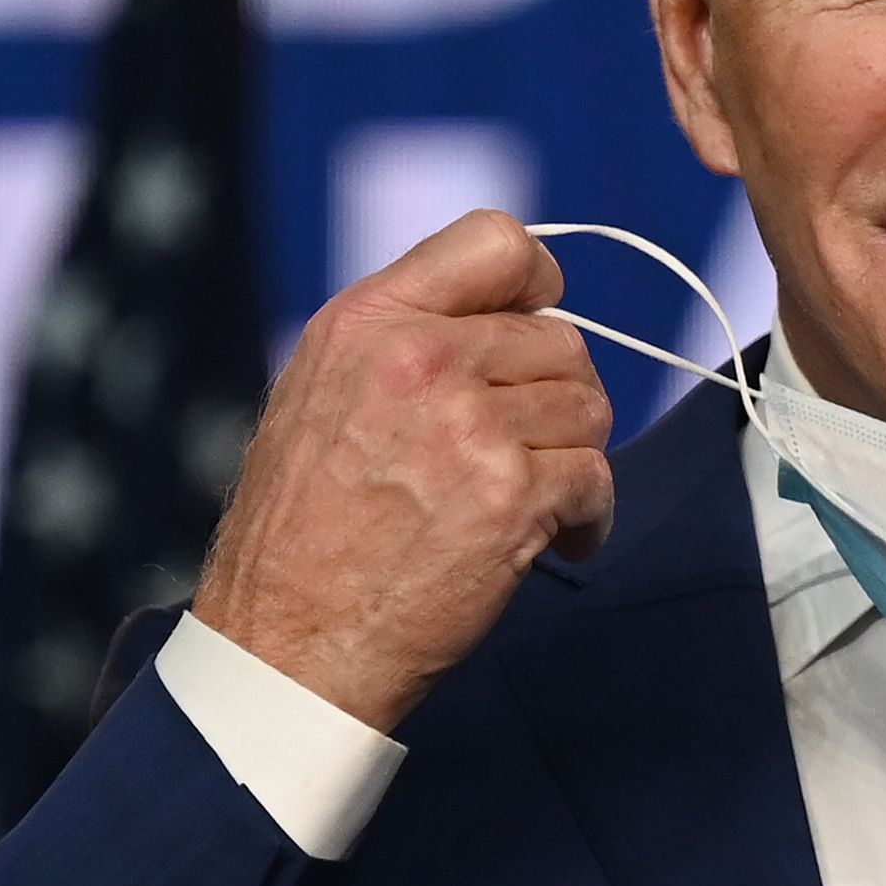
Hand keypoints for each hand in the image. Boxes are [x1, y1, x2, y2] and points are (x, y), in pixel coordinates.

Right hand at [192, 210, 614, 731]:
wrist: (288, 645)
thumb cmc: (305, 530)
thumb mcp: (322, 393)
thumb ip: (407, 337)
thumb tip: (511, 311)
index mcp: (369, 322)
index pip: (496, 240)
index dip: (536, 283)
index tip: (536, 324)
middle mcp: (419, 360)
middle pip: (561, 339)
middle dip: (557, 398)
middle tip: (526, 449)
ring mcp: (469, 426)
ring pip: (589, 407)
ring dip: (574, 457)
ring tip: (530, 499)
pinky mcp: (510, 495)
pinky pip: (597, 479)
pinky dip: (588, 517)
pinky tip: (555, 541)